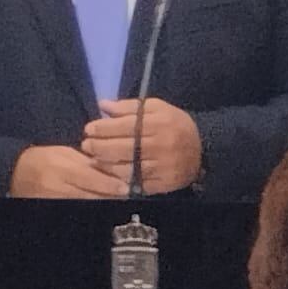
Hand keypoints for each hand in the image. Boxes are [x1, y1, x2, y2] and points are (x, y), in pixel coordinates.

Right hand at [9, 144, 130, 198]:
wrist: (16, 173)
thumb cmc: (44, 159)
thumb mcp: (64, 153)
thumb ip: (87, 161)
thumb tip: (111, 168)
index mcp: (61, 168)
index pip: (91, 178)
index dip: (110, 184)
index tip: (125, 187)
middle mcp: (58, 187)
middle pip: (91, 196)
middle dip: (110, 196)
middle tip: (126, 195)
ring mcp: (54, 201)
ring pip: (86, 206)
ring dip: (102, 202)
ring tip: (116, 200)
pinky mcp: (53, 209)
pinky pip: (76, 210)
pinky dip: (90, 207)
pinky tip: (100, 203)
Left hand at [81, 98, 202, 193]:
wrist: (202, 150)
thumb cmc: (174, 124)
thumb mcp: (156, 108)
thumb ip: (129, 107)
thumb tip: (103, 104)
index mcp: (160, 123)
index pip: (125, 126)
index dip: (103, 128)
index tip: (88, 129)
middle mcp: (161, 145)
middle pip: (123, 148)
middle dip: (99, 147)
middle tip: (86, 145)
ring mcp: (162, 167)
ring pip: (127, 168)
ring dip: (106, 164)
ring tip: (94, 158)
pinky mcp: (163, 183)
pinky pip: (135, 183)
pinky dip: (119, 178)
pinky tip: (109, 172)